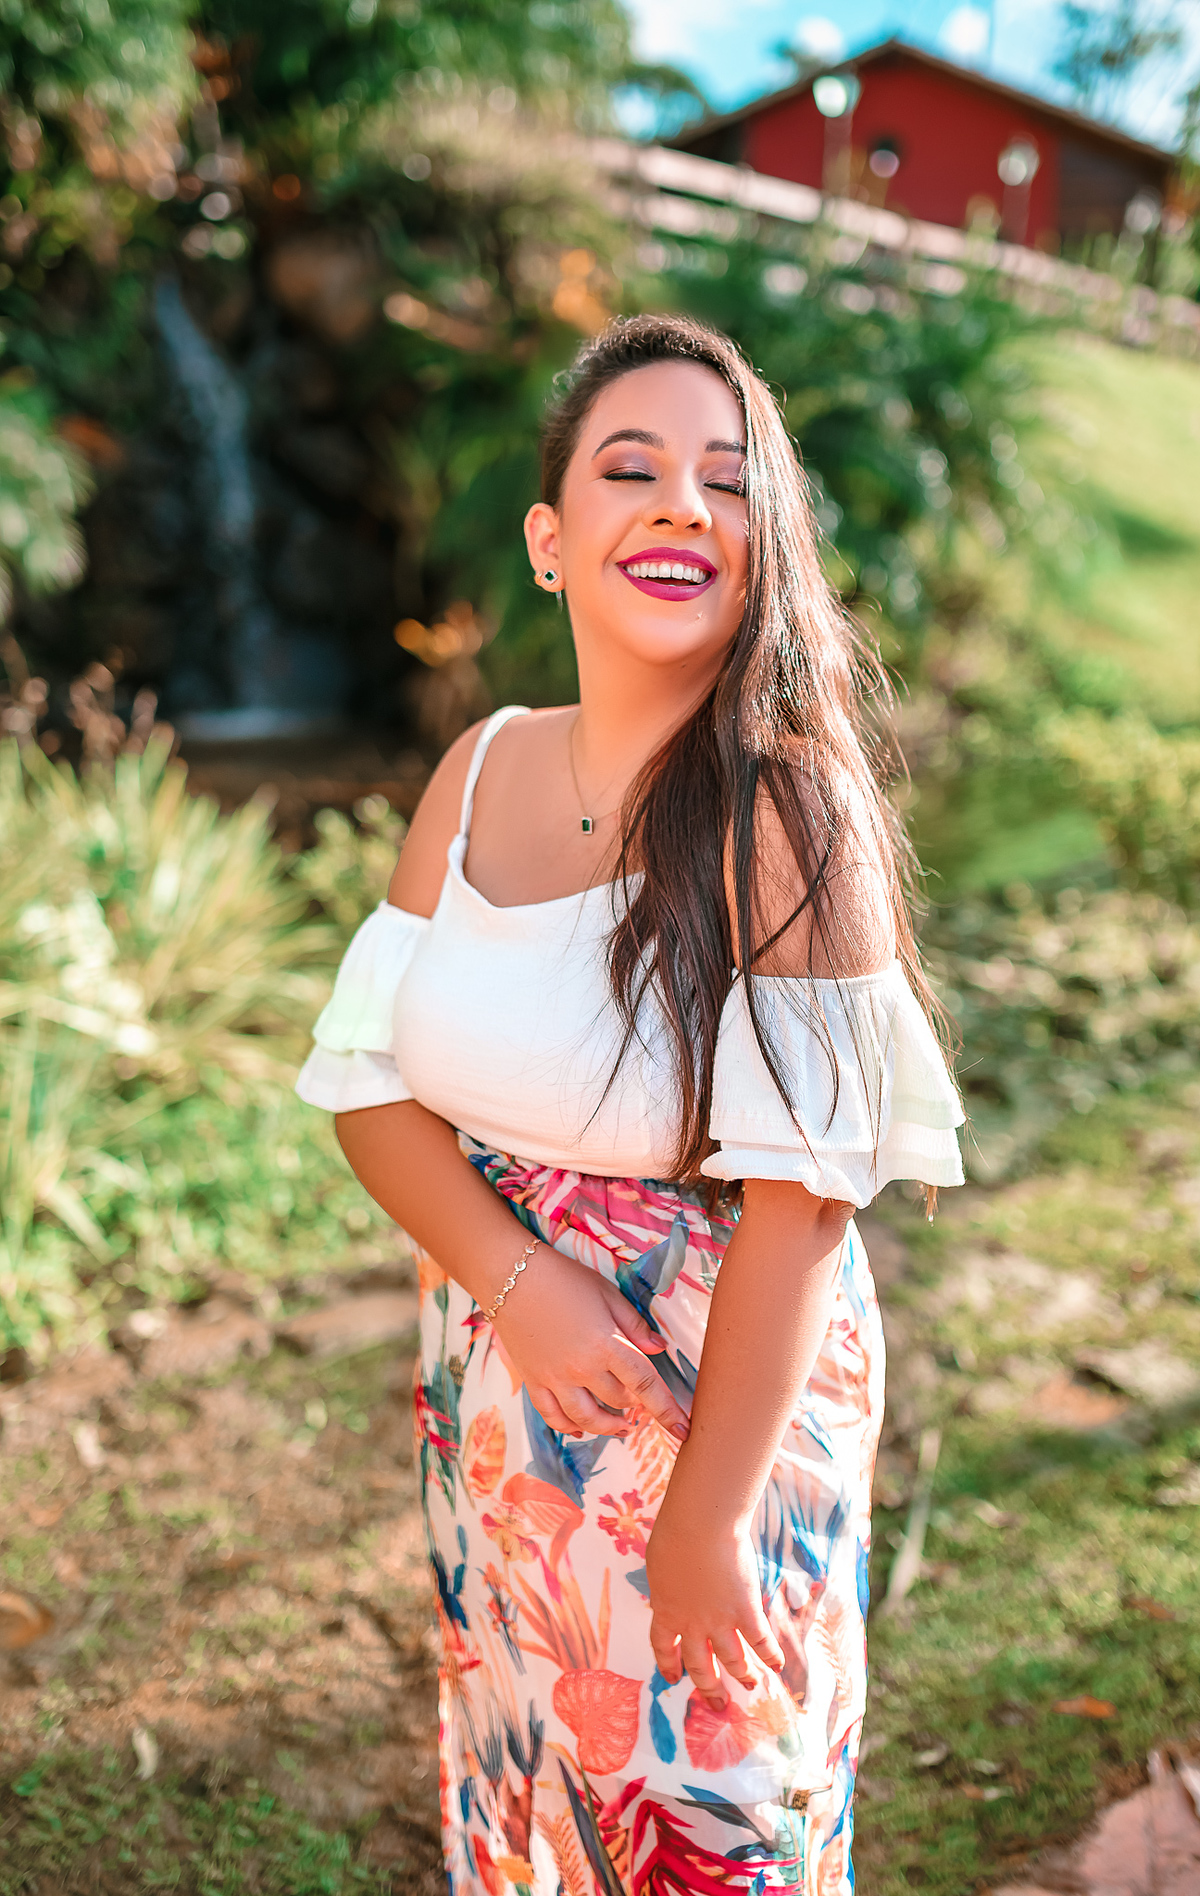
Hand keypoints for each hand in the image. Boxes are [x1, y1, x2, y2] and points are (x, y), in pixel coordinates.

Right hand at [493, 1243, 689, 1440]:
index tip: (684, 1431)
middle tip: (642, 1401)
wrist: (511, 1277)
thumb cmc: (564, 1279)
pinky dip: (570, 1428)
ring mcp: (555, 1379)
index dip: (668, 1411)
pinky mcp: (533, 1382)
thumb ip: (635, 1325)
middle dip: (636, 1404)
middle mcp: (582, 1369)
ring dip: (609, 1426)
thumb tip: (659, 1350)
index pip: (646, 1385)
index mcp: (606, 1345)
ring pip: (588, 1419)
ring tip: (622, 1426)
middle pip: (620, 1402)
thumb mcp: (607, 1294)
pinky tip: (582, 1430)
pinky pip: (554, 1418)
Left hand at [646, 1485, 783, 1705]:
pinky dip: (770, 1656)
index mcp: (666, 1611)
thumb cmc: (675, 1534)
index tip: (673, 1678)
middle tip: (717, 1704)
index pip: (664, 1648)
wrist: (699, 1525)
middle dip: (709, 1687)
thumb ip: (667, 1583)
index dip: (669, 1665)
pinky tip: (776, 1666)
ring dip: (743, 1676)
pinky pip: (760, 1641)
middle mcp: (692, 1625)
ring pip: (732, 1661)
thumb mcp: (660, 1564)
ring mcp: (720, 1621)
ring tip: (750, 1686)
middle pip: (700, 1666)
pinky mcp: (745, 1611)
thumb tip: (669, 1584)